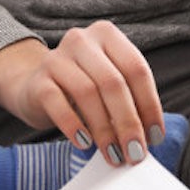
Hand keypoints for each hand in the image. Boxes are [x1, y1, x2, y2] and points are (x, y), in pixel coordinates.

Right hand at [0, 24, 164, 165]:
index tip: (155, 137)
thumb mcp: (108, 85)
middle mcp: (81, 40)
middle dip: (128, 123)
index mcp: (107, 35)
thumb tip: (148, 139)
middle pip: (113, 82)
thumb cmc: (81, 88)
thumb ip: (129, 102)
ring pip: (87, 93)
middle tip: (136, 153)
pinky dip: (74, 126)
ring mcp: (56, 58)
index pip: (136, 68)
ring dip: (104, 130)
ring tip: (113, 154)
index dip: (149, 105)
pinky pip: (58, 104)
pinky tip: (84, 143)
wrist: (34, 86)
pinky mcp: (37, 80)